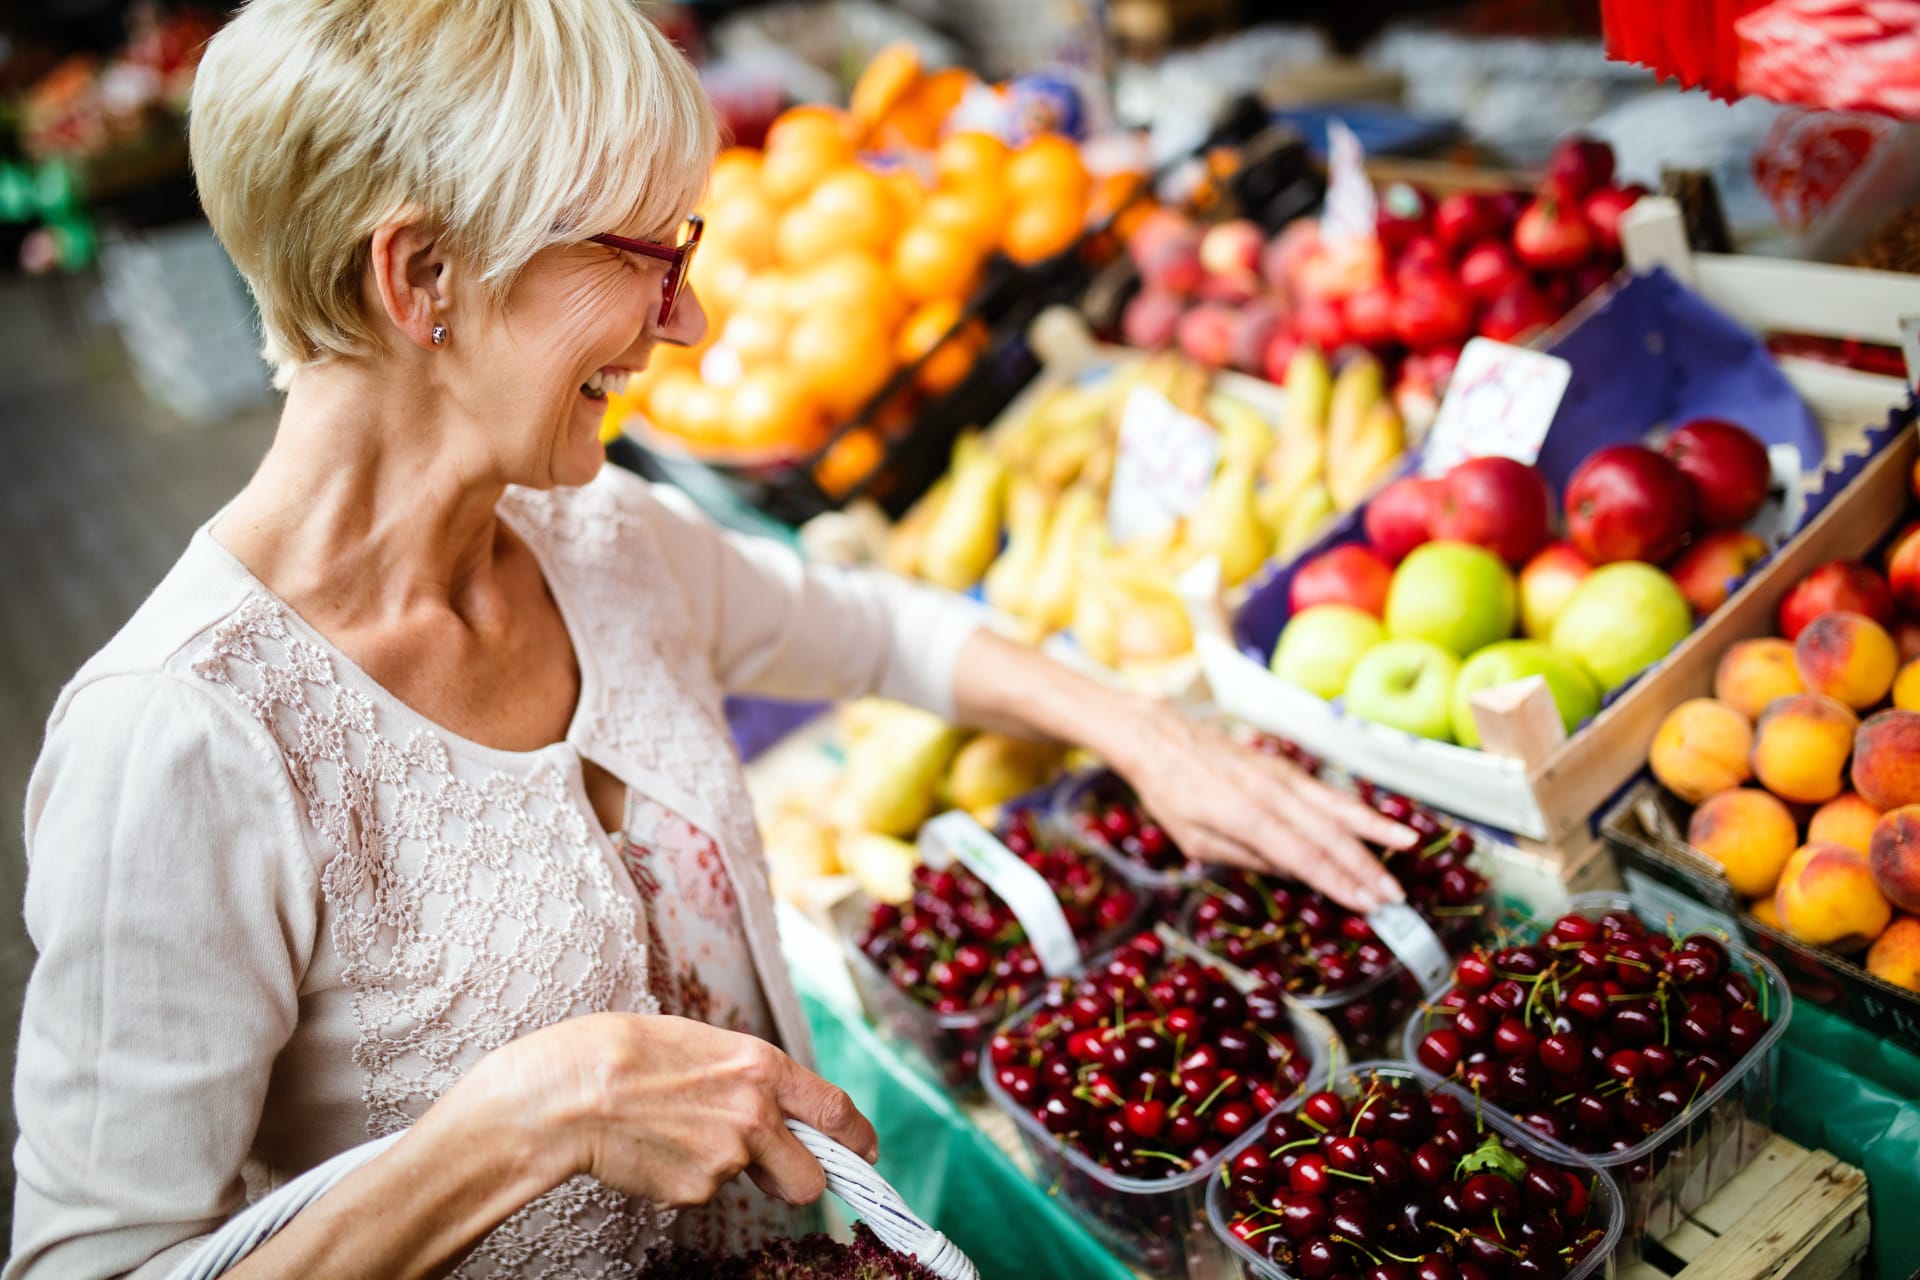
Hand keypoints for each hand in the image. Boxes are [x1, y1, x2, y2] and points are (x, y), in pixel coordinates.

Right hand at [422, 1012, 876, 1209]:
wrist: (567, 1092)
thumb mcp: (701, 1042)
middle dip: (799, 1180)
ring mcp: (727, 1159)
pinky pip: (705, 1192)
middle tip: (772, 1171)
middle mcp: (756, 1115)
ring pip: (752, 1185)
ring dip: (730, 1171)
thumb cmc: (624, 1052)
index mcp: (762, 1067)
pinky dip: (687, 1178)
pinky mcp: (694, 1192)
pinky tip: (655, 1148)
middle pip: (813, 1178)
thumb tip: (773, 1101)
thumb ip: (747, 1074)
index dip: (858, 1139)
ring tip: (679, 1134)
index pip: (836, 1111)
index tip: (865, 1152)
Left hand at [1109, 706, 1414, 912]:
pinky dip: (1358, 808)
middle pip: (1327, 834)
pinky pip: (1327, 792)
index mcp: (1243, 815)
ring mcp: (1281, 775)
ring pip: (1336, 806)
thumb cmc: (1170, 794)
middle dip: (1365, 867)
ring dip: (1374, 831)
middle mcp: (1270, 792)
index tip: (1368, 905)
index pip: (1302, 856)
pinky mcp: (1285, 767)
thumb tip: (1293, 873)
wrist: (1160, 737)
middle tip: (1395, 896)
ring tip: (1408, 847)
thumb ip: (1245, 856)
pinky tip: (1381, 822)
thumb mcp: (1194, 840)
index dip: (1338, 883)